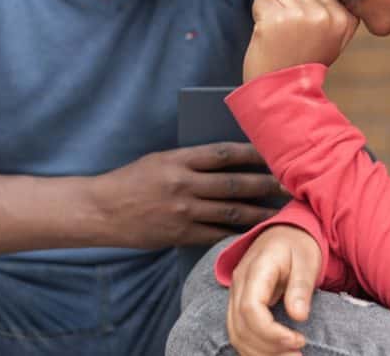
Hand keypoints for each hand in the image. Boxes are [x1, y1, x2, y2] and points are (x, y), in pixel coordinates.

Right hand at [93, 142, 283, 247]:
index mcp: (178, 160)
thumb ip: (190, 161)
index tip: (273, 153)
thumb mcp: (159, 160)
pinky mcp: (180, 234)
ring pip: (231, 212)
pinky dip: (236, 233)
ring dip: (259, 212)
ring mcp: (183, 212)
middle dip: (265, 185)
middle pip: (235, 184)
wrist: (101, 210)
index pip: (224, 154)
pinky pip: (216, 234)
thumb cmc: (131, 181)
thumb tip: (226, 160)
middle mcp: (184, 185)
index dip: (252, 153)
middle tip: (288, 185)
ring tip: (280, 212)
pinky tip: (253, 233)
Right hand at [228, 225, 321, 355]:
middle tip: (299, 353)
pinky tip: (276, 353)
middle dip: (269, 348)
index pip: (250, 309)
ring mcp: (235, 294)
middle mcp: (238, 284)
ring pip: (236, 334)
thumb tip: (298, 316)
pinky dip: (255, 348)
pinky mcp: (238, 304)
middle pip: (240, 327)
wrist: (284, 233)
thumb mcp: (307, 260)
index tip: (298, 340)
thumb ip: (301, 287)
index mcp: (255, 269)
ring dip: (261, 353)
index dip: (271, 332)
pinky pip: (239, 332)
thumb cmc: (297, 245)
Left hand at [243, 0, 359, 81]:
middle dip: (288, 8)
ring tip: (279, 35)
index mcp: (343, 19)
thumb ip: (334, 12)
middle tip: (290, 37)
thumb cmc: (302, 63)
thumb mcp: (333, 40)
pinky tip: (267, 35)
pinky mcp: (276, 19)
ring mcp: (300, 16)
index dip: (304, 8)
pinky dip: (258, 15)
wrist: (281, 92)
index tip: (305, 33)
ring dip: (272, 10)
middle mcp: (324, 16)